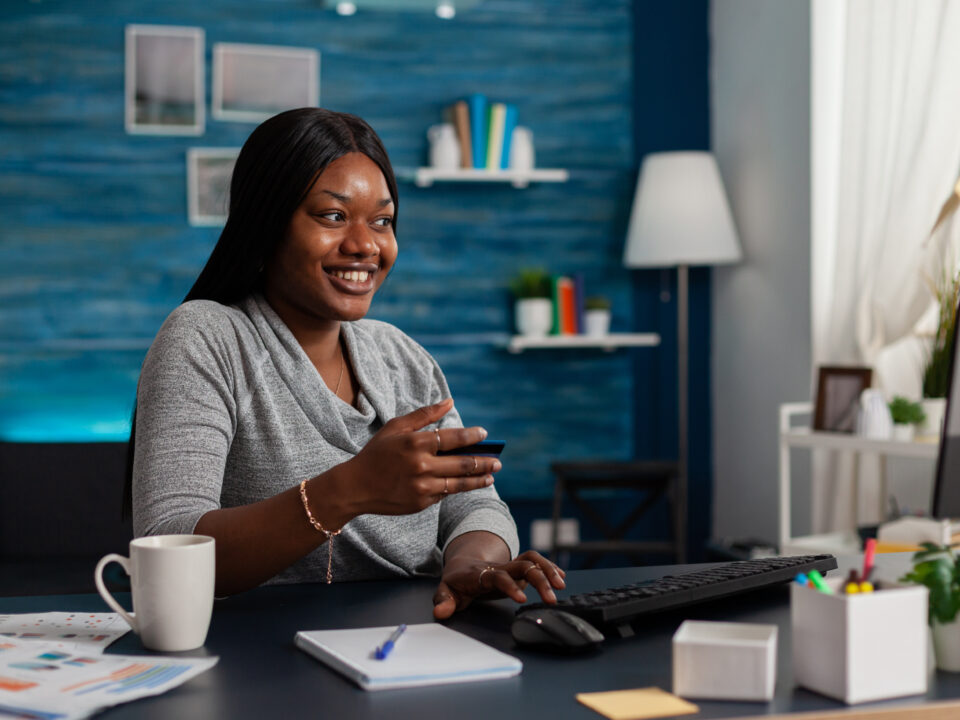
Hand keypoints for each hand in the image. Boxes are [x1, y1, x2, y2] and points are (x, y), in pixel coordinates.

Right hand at [345, 398, 501, 516]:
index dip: (472, 436)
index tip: (484, 434)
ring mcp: (422, 487)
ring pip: (459, 483)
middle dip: (484, 461)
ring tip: (491, 476)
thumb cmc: (377, 453)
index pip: (453, 438)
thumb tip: (450, 401)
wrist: (355, 487)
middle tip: (498, 461)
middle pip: (463, 463)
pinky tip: (467, 483)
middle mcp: (421, 466)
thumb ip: (424, 415)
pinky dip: (456, 488)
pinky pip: (445, 494)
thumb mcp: (396, 428)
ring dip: (479, 479)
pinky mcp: (421, 503)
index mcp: (415, 443)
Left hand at [432, 550, 566, 619]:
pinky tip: (561, 578)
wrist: (463, 565)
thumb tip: (441, 613)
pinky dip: (549, 568)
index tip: (522, 598)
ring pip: (532, 560)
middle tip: (551, 599)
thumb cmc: (456, 582)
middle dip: (539, 579)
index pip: (498, 576)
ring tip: (561, 587)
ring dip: (548, 570)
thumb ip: (443, 601)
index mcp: (481, 574)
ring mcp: (510, 566)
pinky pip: (536, 562)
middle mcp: (499, 566)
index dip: (510, 585)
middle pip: (522, 565)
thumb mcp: (445, 592)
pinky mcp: (518, 569)